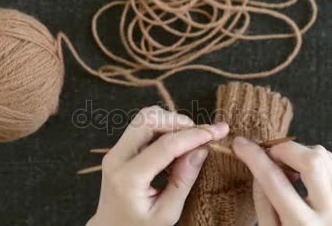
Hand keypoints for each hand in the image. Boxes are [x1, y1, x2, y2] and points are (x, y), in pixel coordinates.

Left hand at [87, 106, 228, 225]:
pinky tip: (177, 146)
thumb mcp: (166, 213)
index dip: (193, 136)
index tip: (217, 133)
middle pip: (148, 119)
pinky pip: (143, 127)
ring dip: (171, 122)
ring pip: (145, 118)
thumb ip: (183, 181)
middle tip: (202, 135)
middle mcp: (116, 158)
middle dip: (180, 121)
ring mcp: (115, 151)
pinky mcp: (119, 148)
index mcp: (128, 179)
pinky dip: (164, 128)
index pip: (165, 145)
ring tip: (190, 141)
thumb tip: (202, 150)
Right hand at [233, 138, 331, 225]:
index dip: (255, 157)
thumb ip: (262, 198)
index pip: (275, 181)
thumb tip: (258, 161)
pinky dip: (313, 157)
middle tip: (270, 156)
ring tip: (288, 168)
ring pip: (322, 155)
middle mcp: (329, 212)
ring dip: (298, 152)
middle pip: (310, 161)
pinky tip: (304, 172)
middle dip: (283, 149)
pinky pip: (331, 159)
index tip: (241, 144)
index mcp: (302, 225)